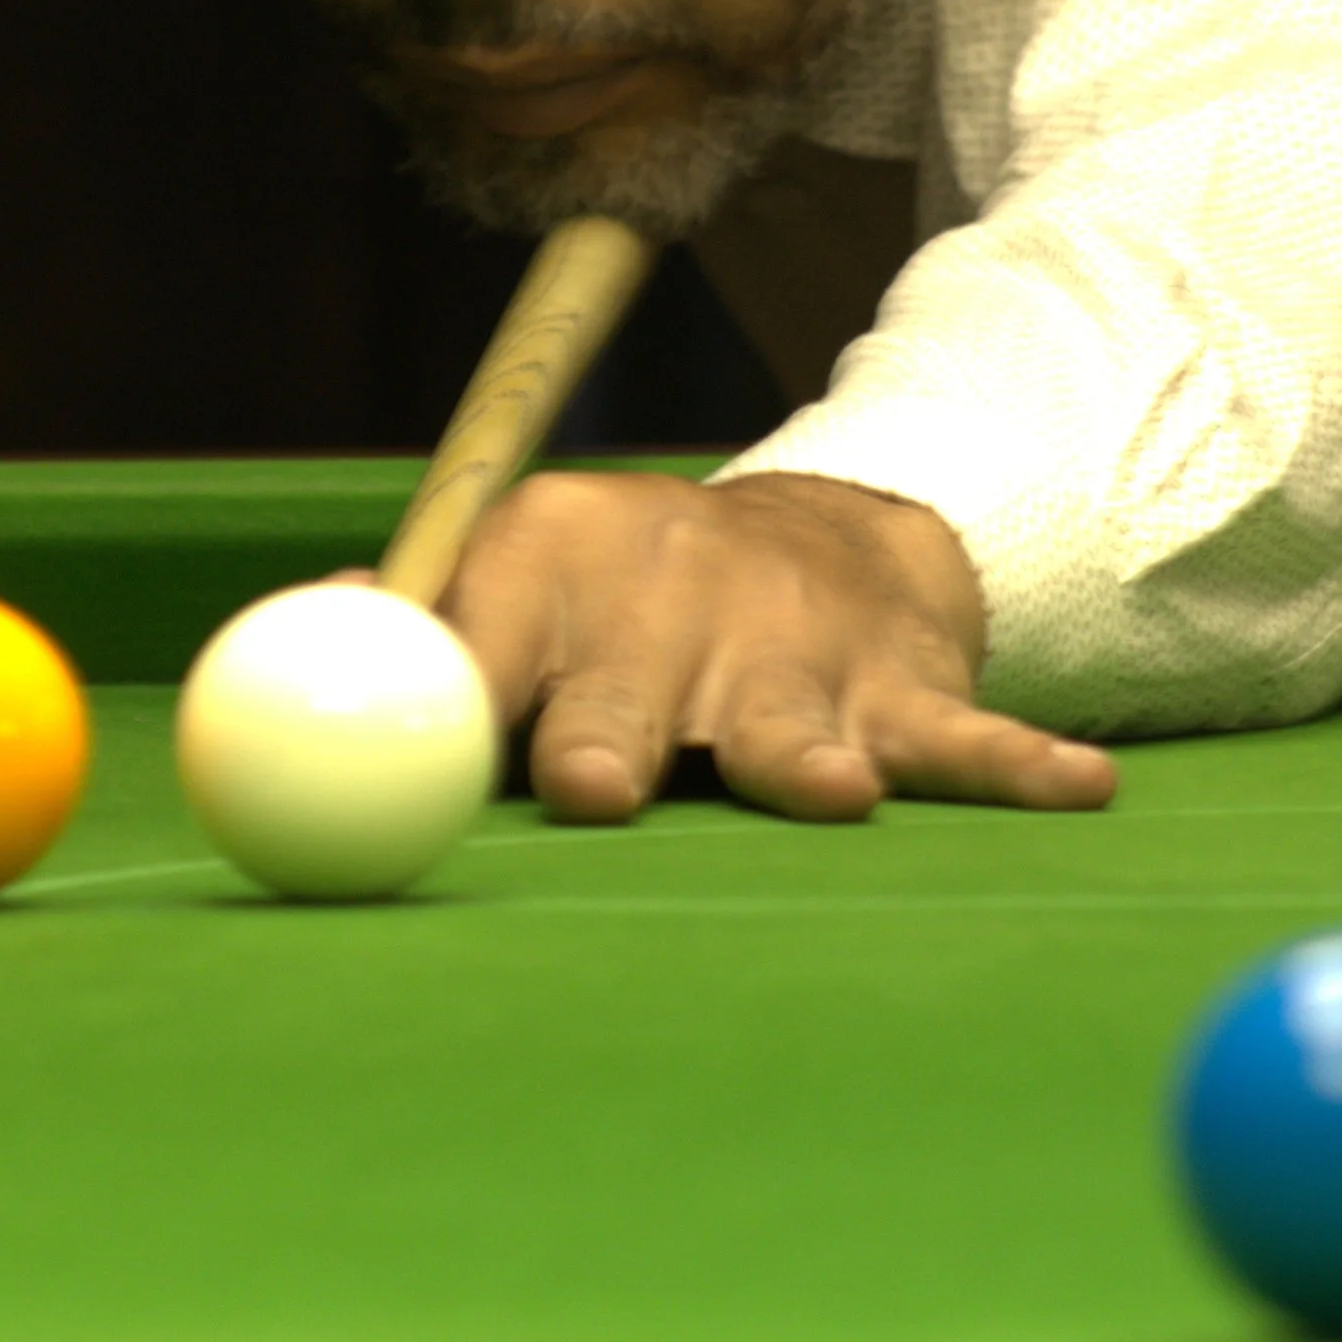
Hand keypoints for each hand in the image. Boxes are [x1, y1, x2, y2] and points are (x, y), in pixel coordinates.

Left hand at [441, 468, 1118, 825]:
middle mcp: (673, 593)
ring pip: (789, 728)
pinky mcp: (908, 691)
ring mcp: (799, 648)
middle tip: (598, 787)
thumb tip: (266, 674)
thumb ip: (406, 645)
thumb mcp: (509, 589)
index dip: (461, 690)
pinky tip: (1075, 791)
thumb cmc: (617, 609)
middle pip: (630, 683)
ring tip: (823, 796)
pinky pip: (968, 742)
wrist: (815, 544)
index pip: (491, 635)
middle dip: (614, 733)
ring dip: (800, 765)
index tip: (439, 740)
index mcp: (550, 562)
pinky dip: (1018, 770)